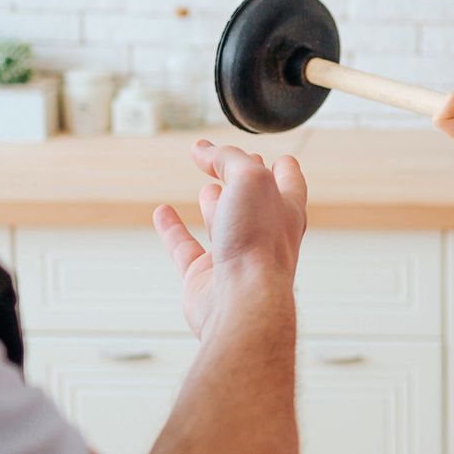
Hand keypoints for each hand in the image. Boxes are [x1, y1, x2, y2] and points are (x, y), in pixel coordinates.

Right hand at [151, 139, 306, 337]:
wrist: (242, 304)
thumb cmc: (259, 245)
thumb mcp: (249, 180)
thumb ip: (228, 159)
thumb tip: (205, 149)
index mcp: (287, 211)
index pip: (290, 181)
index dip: (283, 167)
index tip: (276, 155)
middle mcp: (265, 236)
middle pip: (257, 202)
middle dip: (246, 183)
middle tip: (233, 166)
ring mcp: (236, 258)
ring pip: (226, 226)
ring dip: (217, 206)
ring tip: (209, 190)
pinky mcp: (205, 279)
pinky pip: (185, 248)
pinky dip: (173, 229)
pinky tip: (163, 213)